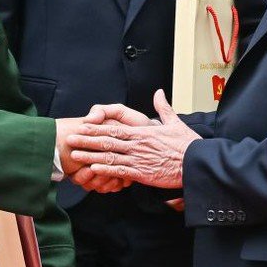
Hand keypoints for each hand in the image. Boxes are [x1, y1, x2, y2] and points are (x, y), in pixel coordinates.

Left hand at [67, 90, 199, 188]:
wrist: (196, 164)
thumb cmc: (187, 145)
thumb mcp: (175, 122)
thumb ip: (163, 108)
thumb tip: (159, 92)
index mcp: (143, 132)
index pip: (115, 128)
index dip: (97, 127)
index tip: (83, 125)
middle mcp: (137, 145)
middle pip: (107, 141)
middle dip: (87, 139)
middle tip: (70, 138)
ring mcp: (138, 159)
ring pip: (109, 156)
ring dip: (90, 155)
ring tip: (75, 154)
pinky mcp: (142, 174)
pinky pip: (120, 172)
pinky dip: (106, 170)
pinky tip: (93, 168)